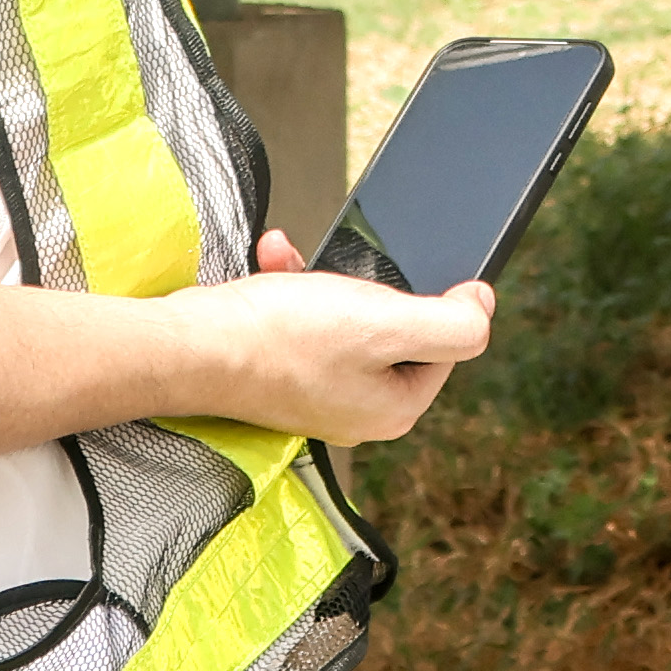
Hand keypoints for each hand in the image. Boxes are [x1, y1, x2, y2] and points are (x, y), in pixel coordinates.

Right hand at [193, 231, 492, 446]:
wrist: (188, 347)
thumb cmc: (279, 339)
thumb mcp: (386, 324)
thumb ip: (451, 323)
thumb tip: (481, 307)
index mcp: (394, 409)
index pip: (446, 346)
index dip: (433, 301)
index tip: (400, 279)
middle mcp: (358, 408)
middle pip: (394, 328)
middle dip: (367, 285)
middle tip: (344, 274)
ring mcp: (317, 390)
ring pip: (346, 314)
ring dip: (325, 276)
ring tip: (298, 265)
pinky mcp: (281, 369)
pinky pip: (305, 317)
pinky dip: (293, 283)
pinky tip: (276, 261)